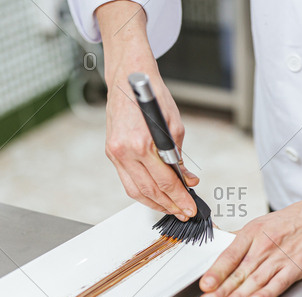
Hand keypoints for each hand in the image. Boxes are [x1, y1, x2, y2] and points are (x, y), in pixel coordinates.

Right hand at [97, 2, 198, 220]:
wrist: (129, 78)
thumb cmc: (153, 96)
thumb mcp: (175, 126)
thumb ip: (179, 157)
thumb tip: (187, 179)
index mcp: (142, 143)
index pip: (164, 181)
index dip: (179, 198)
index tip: (190, 207)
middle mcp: (125, 151)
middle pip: (149, 190)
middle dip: (169, 205)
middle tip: (184, 213)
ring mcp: (115, 153)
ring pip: (135, 190)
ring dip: (155, 203)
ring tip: (171, 209)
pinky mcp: (111, 152)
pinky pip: (127, 180)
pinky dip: (142, 192)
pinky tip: (155, 197)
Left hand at [198, 197, 301, 296]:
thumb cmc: (293, 220)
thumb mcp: (262, 222)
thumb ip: (240, 238)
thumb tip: (218, 245)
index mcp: (253, 232)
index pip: (230, 255)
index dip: (216, 271)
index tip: (205, 284)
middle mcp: (265, 245)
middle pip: (239, 271)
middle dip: (221, 290)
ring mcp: (281, 257)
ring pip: (255, 281)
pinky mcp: (296, 267)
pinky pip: (278, 284)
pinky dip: (265, 294)